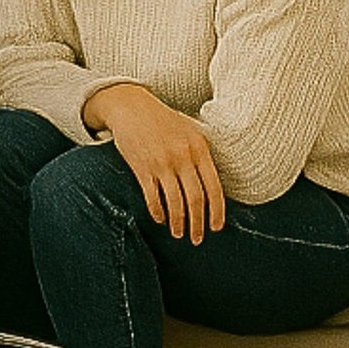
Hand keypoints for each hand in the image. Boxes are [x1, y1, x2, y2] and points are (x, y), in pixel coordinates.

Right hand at [83, 84, 226, 244]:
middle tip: (196, 240)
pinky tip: (160, 220)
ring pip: (174, 202)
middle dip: (198, 223)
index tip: (216, 228)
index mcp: (200, 149)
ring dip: (178, 222)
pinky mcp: (142, 168)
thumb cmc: (163, 121)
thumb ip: (200, 155)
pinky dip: (157, 212)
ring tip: (178, 234)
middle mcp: (183, 157)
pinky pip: (152, 197)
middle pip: (195, 199)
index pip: (214, 187)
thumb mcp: (190, 132)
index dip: (217, 211)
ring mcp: (162, 163)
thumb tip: (209, 185)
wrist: (131, 107)